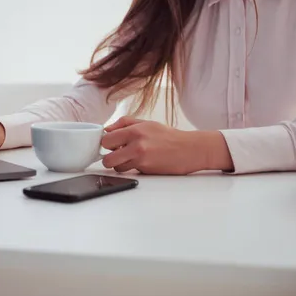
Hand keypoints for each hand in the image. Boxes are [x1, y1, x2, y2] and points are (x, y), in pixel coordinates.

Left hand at [101, 117, 232, 174]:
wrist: (190, 149)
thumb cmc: (169, 136)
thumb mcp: (147, 123)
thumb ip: (125, 123)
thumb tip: (106, 129)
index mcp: (135, 130)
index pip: (106, 140)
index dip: (107, 143)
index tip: (111, 144)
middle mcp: (136, 144)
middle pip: (107, 158)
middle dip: (110, 158)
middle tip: (117, 154)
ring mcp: (141, 159)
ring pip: (117, 168)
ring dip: (120, 165)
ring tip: (131, 159)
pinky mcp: (147, 170)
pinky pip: (130, 172)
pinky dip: (132, 169)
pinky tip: (142, 163)